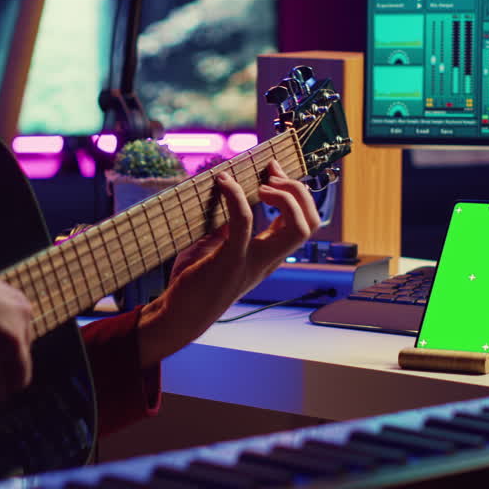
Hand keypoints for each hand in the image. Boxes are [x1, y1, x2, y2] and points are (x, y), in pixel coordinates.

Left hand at [137, 160, 318, 366]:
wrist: (177, 317)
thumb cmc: (195, 283)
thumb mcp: (219, 249)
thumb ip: (231, 228)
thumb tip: (233, 198)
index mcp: (269, 256)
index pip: (305, 224)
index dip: (297, 193)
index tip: (274, 172)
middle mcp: (268, 260)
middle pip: (311, 224)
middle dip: (298, 191)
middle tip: (271, 175)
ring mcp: (253, 261)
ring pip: (297, 228)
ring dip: (284, 197)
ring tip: (262, 184)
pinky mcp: (230, 261)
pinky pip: (245, 223)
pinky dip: (236, 196)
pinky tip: (222, 182)